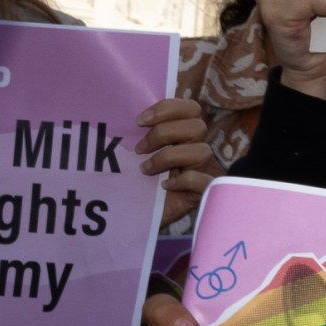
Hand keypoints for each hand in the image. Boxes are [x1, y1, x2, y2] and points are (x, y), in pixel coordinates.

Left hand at [135, 95, 214, 225]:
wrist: (136, 217)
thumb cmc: (136, 183)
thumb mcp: (134, 155)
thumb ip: (138, 135)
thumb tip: (121, 116)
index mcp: (183, 135)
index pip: (190, 108)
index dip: (168, 108)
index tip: (140, 121)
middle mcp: (195, 150)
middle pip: (196, 126)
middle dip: (163, 133)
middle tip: (139, 149)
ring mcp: (201, 171)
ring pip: (202, 151)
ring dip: (168, 157)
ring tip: (145, 170)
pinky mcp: (202, 193)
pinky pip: (204, 180)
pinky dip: (183, 181)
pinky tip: (164, 186)